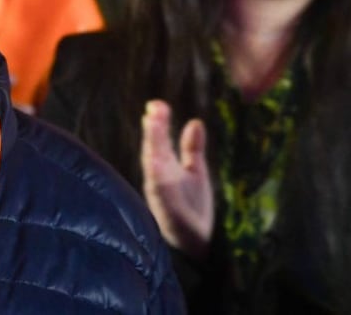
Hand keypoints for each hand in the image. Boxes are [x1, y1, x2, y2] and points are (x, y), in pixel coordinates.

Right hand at [140, 99, 213, 259]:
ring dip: (152, 145)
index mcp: (166, 167)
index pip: (159, 140)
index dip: (158, 123)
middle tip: (154, 107)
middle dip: (153, 129)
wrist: (198, 245)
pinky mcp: (165, 208)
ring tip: (153, 124)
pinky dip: (156, 174)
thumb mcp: (195, 173)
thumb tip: (195, 121)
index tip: (157, 104)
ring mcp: (160, 192)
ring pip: (153, 164)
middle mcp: (159, 177)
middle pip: (154, 147)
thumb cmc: (194, 209)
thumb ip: (192, 148)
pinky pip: (159, 189)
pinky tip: (155, 160)